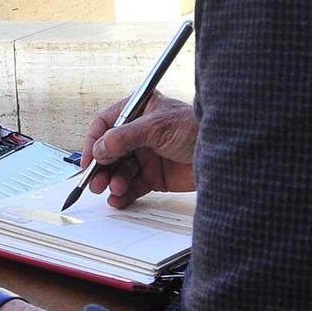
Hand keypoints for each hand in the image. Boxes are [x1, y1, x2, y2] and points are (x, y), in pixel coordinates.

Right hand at [81, 90, 197, 207]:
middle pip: (109, 151)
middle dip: (102, 167)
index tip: (88, 161)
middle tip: (96, 182)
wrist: (223, 154)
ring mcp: (146, 155)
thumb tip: (99, 149)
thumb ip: (124, 137)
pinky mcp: (154, 175)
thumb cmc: (195, 128)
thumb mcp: (156, 128)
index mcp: (137, 111)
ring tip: (115, 189)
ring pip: (119, 170)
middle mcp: (138, 133)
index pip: (105, 124)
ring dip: (113, 181)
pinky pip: (132, 185)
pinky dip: (123, 193)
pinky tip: (119, 199)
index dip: (94, 142)